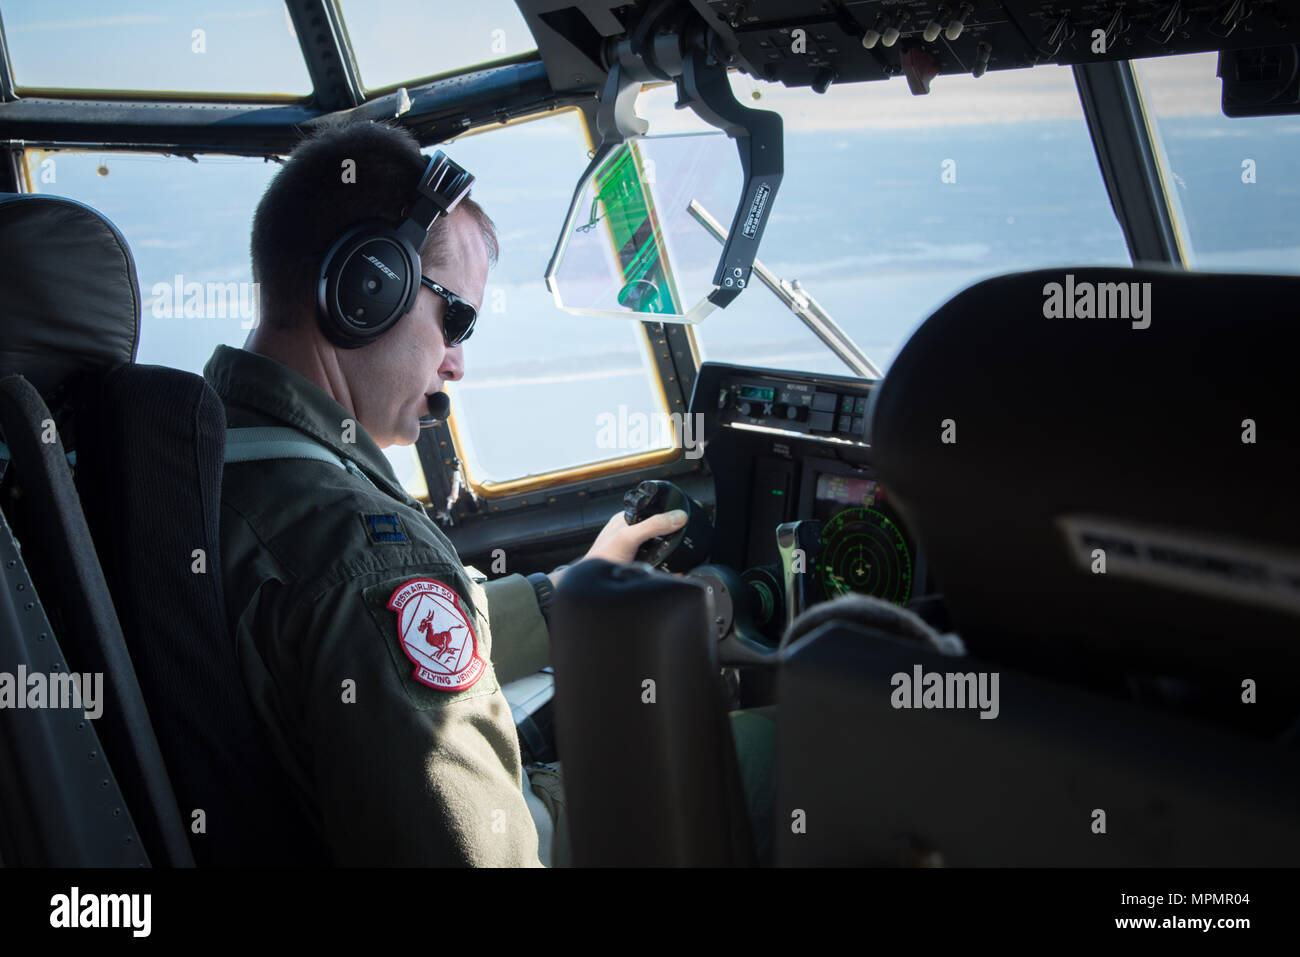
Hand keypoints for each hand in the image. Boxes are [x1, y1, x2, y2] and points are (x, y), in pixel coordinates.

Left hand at [551, 509, 686, 585]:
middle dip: (672, 537)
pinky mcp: (639, 569)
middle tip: (685, 540)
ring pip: (659, 549)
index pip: (651, 511)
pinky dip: (669, 570)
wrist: (593, 588)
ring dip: (671, 554)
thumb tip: (678, 517)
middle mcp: (629, 535)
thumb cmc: (601, 561)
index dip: (667, 514)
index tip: (684, 519)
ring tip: (682, 556)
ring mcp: (635, 553)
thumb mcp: (628, 537)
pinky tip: (676, 572)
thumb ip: (653, 525)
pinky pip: (659, 566)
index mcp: (624, 521)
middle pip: (658, 531)